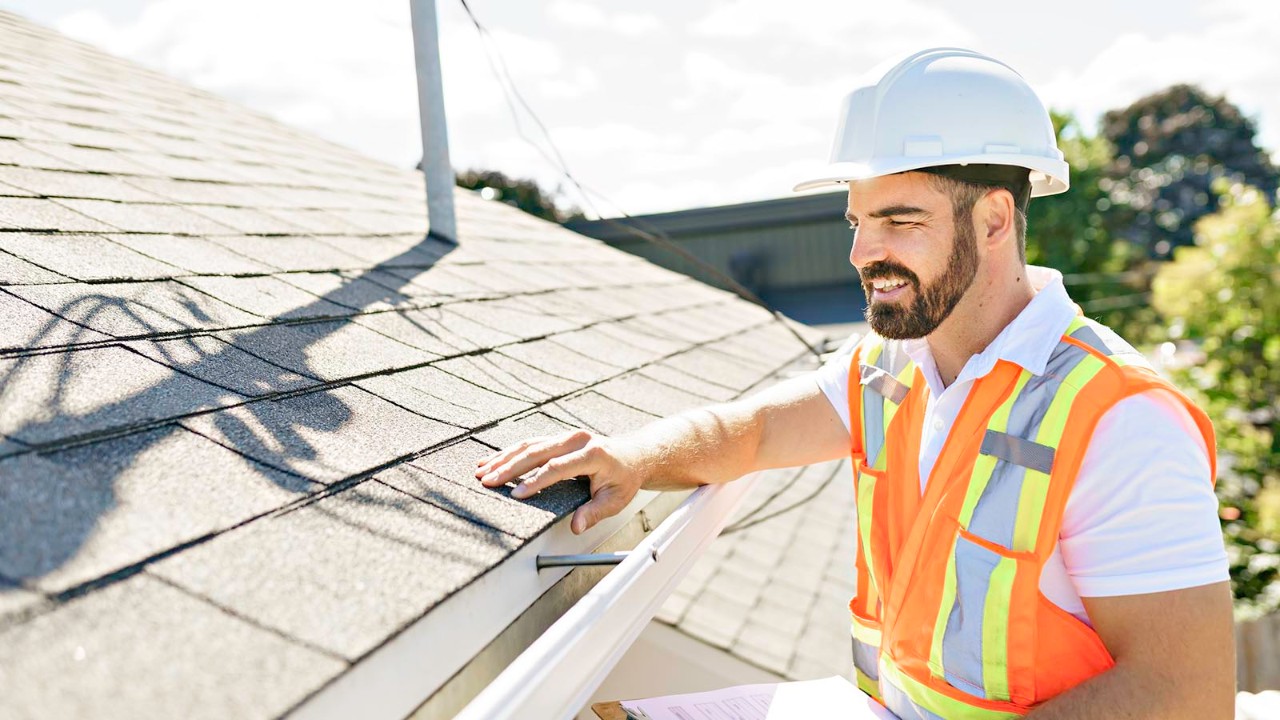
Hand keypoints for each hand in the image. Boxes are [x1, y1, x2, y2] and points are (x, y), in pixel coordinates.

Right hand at [475, 429, 645, 534]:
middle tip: (487, 481)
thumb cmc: (624, 479)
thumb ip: (594, 512)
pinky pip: (531, 443)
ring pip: (530, 445)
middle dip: (509, 468)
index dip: (536, 482)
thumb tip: (577, 527)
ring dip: (504, 458)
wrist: (633, 455)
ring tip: (482, 471)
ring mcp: (567, 436)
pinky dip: (510, 453)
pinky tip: (492, 460)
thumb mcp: (615, 500)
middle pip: (537, 452)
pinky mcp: (559, 437)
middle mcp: (578, 440)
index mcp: (593, 454)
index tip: (517, 495)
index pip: (558, 468)